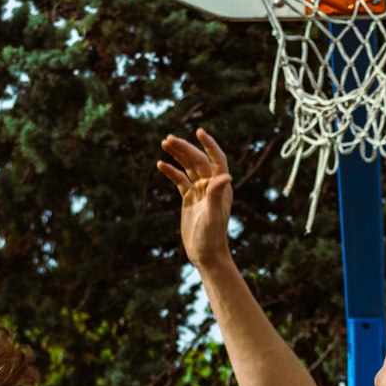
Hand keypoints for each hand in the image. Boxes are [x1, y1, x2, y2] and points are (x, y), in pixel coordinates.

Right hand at [157, 128, 233, 269]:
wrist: (205, 254)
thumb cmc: (212, 237)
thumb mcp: (213, 215)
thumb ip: (217, 194)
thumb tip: (225, 175)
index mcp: (221, 186)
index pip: (217, 159)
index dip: (209, 145)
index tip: (199, 131)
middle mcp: (211, 185)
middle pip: (198, 160)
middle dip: (185, 148)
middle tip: (168, 139)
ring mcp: (199, 191)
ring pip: (187, 168)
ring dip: (177, 155)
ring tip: (164, 143)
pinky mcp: (189, 199)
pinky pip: (179, 181)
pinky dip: (171, 172)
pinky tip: (160, 164)